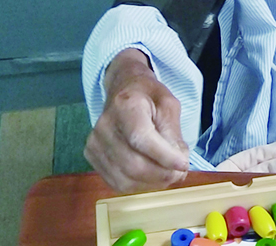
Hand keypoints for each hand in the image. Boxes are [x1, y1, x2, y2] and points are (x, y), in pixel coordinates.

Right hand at [85, 48, 190, 192]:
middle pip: (133, 164)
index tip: (183, 165)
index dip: (164, 156)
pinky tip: (152, 176)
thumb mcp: (169, 105)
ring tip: (168, 173)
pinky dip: (139, 185)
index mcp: (126, 105)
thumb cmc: (149, 97)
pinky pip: (117, 183)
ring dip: (153, 183)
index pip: (141, 138)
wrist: (123, 90)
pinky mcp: (92, 156)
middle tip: (180, 172)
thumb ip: (174, 134)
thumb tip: (179, 165)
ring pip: (126, 179)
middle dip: (162, 174)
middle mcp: (105, 125)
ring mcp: (95, 143)